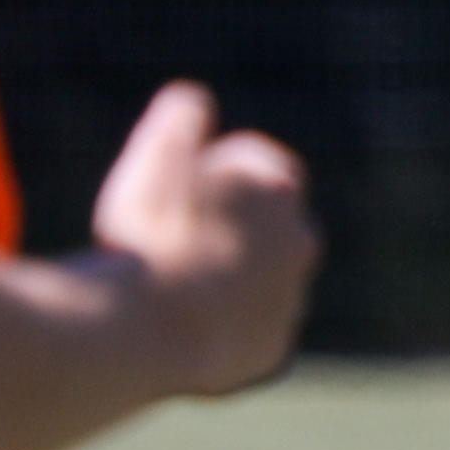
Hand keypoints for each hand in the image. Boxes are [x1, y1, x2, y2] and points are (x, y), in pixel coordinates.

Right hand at [85, 82, 318, 394]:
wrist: (152, 328)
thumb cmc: (151, 235)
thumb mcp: (155, 158)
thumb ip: (179, 121)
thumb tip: (193, 101)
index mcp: (277, 191)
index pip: (260, 165)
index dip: (219, 167)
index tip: (185, 177)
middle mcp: (298, 244)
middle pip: (272, 223)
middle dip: (235, 222)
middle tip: (181, 228)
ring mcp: (289, 300)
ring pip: (263, 280)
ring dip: (229, 276)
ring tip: (176, 280)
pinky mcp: (272, 348)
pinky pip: (250, 330)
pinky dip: (224, 324)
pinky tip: (183, 323)